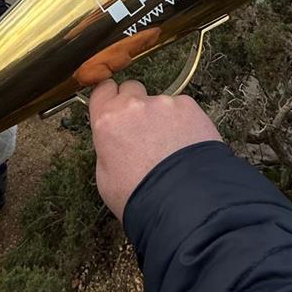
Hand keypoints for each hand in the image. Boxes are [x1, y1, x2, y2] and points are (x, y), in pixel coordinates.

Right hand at [89, 80, 222, 222]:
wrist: (184, 203)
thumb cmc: (142, 198)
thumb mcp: (105, 178)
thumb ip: (107, 146)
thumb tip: (115, 139)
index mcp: (107, 121)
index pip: (103, 89)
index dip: (110, 99)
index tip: (115, 108)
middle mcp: (133, 106)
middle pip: (131, 88)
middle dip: (136, 104)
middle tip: (145, 131)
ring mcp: (163, 103)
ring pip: (161, 102)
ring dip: (164, 118)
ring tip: (173, 149)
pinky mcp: (189, 107)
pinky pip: (183, 109)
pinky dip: (185, 123)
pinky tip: (188, 147)